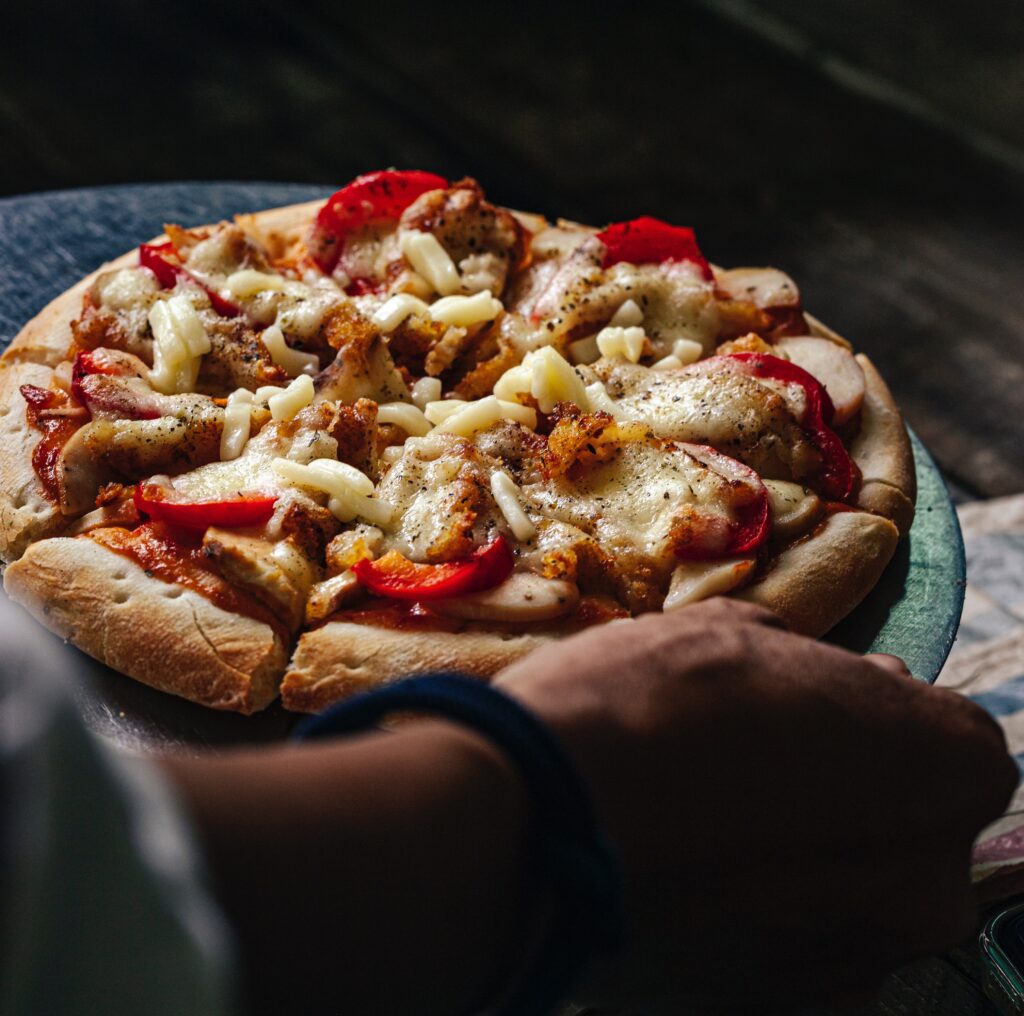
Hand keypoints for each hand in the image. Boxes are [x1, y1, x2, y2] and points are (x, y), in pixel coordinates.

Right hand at [495, 598, 1016, 1011]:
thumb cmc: (646, 704)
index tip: (818, 704)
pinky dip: (759, 907)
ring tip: (709, 811)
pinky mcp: (779, 1005)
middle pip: (907, 821)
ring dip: (803, 851)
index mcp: (940, 768)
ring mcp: (857, 960)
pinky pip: (794, 942)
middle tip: (758, 756)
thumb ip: (803, 662)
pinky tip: (690, 864)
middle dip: (851, 786)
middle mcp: (927, 882)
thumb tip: (812, 678)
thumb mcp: (730, 634)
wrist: (534, 823)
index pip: (948, 736)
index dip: (879, 712)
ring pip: (851, 889)